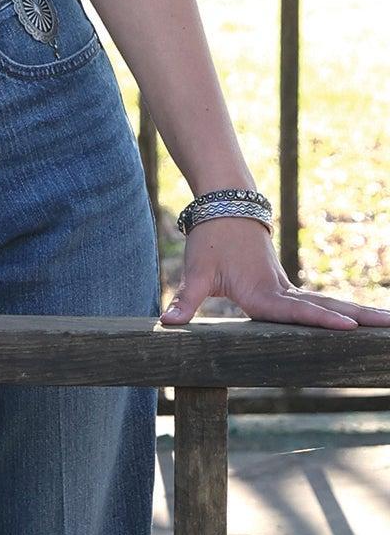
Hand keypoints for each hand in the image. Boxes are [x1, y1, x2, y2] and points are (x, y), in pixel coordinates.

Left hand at [159, 216, 389, 328]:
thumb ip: (184, 300)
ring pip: (329, 304)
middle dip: (359, 318)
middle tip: (389, 327)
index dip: (322, 321)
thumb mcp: (196, 271)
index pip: (296, 312)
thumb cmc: (210, 240)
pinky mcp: (286, 288)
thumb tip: (167, 325)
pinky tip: (363, 321)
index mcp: (262, 293)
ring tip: (388, 325)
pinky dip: (343, 311)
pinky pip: (319, 303)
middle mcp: (281, 292)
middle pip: (326, 308)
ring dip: (359, 313)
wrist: (224, 207)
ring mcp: (287, 289)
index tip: (350, 327)